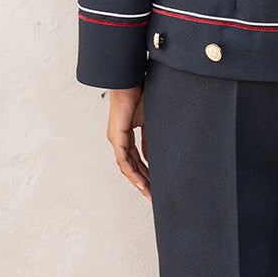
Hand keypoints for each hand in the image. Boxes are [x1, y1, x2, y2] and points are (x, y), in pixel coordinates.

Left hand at [105, 85, 150, 200]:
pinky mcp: (117, 137)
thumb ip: (153, 136)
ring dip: (138, 181)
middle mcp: (120, 139)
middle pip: (131, 166)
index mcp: (128, 134)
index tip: (156, 183)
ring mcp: (117, 139)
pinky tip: (141, 183)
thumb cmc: (141, 92)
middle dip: (143, 182)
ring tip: (149, 194)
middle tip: (153, 196)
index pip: (137, 158)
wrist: (130, 80)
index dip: (147, 171)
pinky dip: (133, 173)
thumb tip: (160, 153)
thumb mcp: (152, 120)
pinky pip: (124, 161)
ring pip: (127, 167)